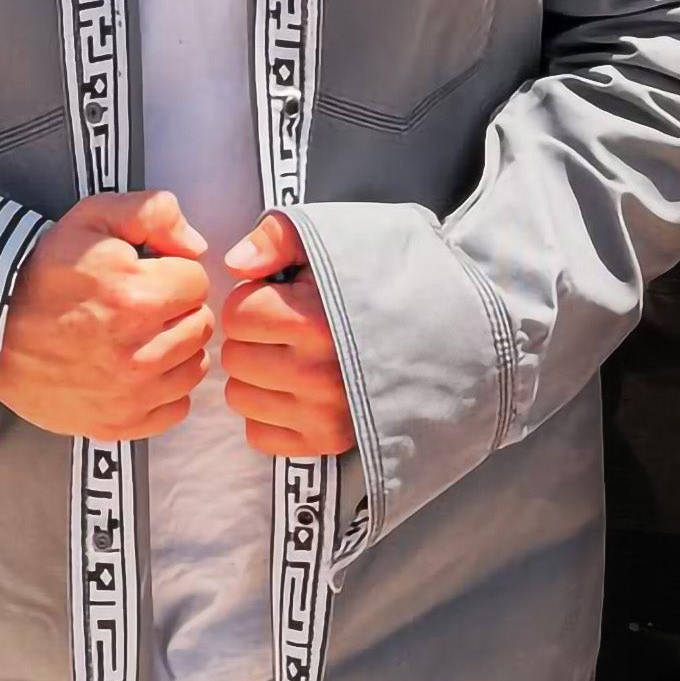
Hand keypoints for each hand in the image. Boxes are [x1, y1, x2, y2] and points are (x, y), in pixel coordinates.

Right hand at [0, 189, 212, 443]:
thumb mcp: (91, 217)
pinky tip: (137, 370)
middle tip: (142, 307)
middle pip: (200, 326)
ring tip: (139, 337)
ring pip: (194, 368)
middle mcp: (138, 352)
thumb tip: (197, 246)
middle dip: (178, 310)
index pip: (198, 282)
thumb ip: (154, 212)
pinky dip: (164, 390)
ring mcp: (128, 395)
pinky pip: (176, 408)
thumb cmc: (43, 271)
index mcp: (137, 297)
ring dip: (175, 350)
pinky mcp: (118, 424)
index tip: (147, 276)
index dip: (173, 273)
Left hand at [220, 211, 357, 459]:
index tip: (279, 298)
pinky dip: (270, 413)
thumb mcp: (332, 238)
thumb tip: (235, 264)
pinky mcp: (327, 443)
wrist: (444, 326)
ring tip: (292, 358)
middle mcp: (320, 375)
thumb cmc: (377, 276)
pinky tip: (298, 391)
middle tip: (287, 330)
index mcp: (316, 322)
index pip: (237, 316)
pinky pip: (259, 434)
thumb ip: (278, 237)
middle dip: (253, 339)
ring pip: (241, 398)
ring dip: (258, 377)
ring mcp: (326, 415)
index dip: (251, 300)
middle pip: (235, 358)